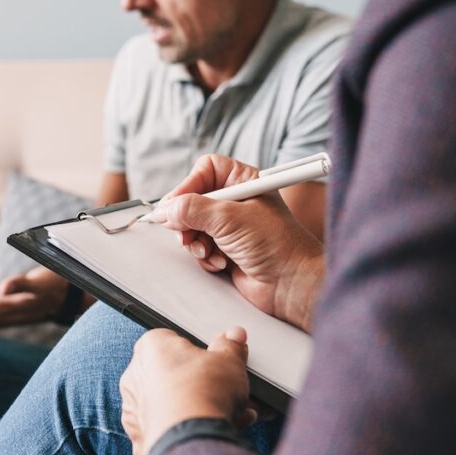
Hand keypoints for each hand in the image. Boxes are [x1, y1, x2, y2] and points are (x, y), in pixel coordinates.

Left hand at [120, 327, 254, 454]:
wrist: (191, 439)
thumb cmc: (202, 393)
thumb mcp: (228, 361)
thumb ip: (230, 347)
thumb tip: (233, 337)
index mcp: (151, 347)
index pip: (176, 341)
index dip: (202, 353)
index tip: (219, 362)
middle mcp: (136, 374)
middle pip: (175, 374)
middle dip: (206, 384)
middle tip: (229, 391)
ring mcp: (135, 407)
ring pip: (173, 402)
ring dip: (201, 408)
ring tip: (233, 414)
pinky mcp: (140, 435)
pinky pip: (168, 427)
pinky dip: (189, 429)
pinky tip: (216, 431)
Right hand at [151, 154, 324, 330]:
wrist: (291, 283)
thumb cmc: (277, 244)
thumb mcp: (229, 219)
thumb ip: (191, 210)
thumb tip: (164, 210)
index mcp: (243, 181)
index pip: (204, 170)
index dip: (188, 185)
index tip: (176, 205)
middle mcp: (235, 200)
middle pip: (192, 199)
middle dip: (187, 220)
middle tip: (187, 233)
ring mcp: (229, 225)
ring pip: (191, 225)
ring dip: (195, 241)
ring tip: (209, 250)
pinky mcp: (225, 247)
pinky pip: (198, 246)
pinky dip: (204, 256)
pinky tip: (221, 262)